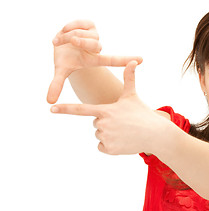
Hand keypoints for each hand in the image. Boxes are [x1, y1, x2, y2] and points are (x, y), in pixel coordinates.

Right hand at [47, 20, 142, 103]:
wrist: (59, 43)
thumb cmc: (65, 59)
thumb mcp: (61, 70)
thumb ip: (56, 85)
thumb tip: (48, 102)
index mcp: (95, 59)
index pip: (112, 60)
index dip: (125, 60)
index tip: (141, 60)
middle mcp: (97, 47)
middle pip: (94, 44)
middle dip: (81, 42)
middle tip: (71, 42)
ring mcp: (95, 35)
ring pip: (84, 33)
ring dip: (68, 36)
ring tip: (62, 40)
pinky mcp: (90, 24)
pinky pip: (77, 24)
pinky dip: (68, 27)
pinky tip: (65, 31)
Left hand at [50, 61, 165, 154]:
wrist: (155, 134)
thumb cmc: (143, 113)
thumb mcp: (132, 96)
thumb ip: (129, 78)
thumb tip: (132, 61)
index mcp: (105, 110)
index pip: (81, 109)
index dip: (65, 109)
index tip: (51, 108)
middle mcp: (102, 124)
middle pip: (95, 123)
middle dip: (106, 123)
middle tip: (122, 122)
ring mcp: (105, 137)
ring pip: (99, 135)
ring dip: (109, 134)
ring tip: (124, 132)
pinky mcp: (110, 149)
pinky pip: (102, 147)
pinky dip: (110, 145)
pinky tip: (123, 141)